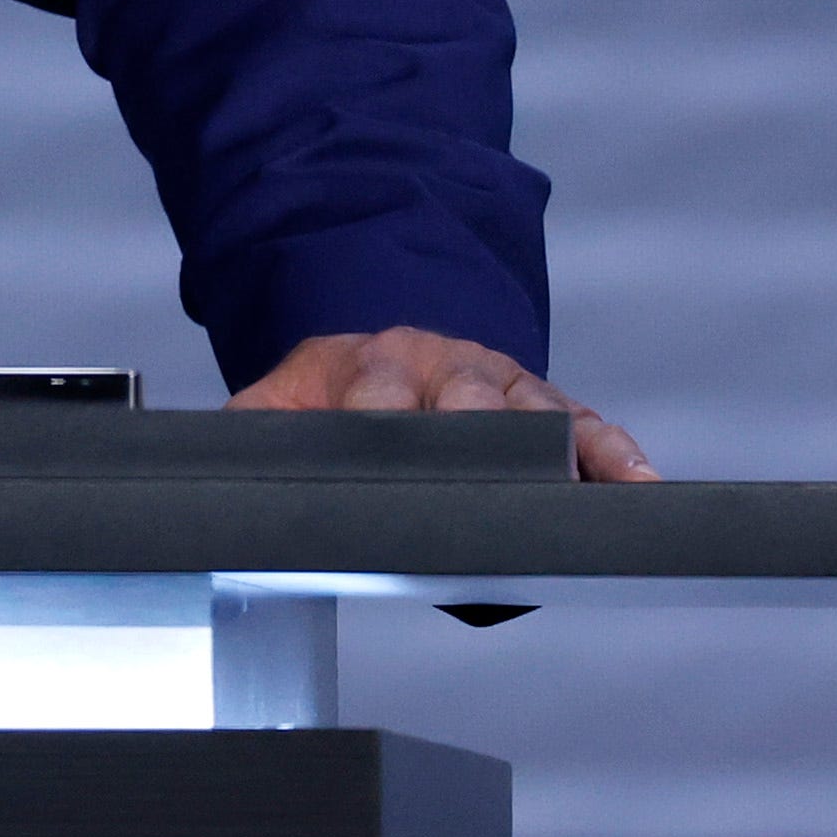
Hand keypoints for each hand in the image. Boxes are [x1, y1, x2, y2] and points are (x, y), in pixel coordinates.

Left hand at [233, 325, 658, 482]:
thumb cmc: (333, 395)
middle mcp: (445, 368)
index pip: (380, 399)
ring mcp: (502, 383)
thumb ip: (246, 438)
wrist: (386, 347)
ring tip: (591, 488)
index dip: (384, 428)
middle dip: (485, 440)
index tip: (391, 458)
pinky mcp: (548, 403)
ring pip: (537, 412)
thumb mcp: (279, 408)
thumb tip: (195, 476)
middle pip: (472, 404)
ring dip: (563, 450)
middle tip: (505, 487)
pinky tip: (641, 485)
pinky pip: (591, 425)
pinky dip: (618, 456)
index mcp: (372, 367)